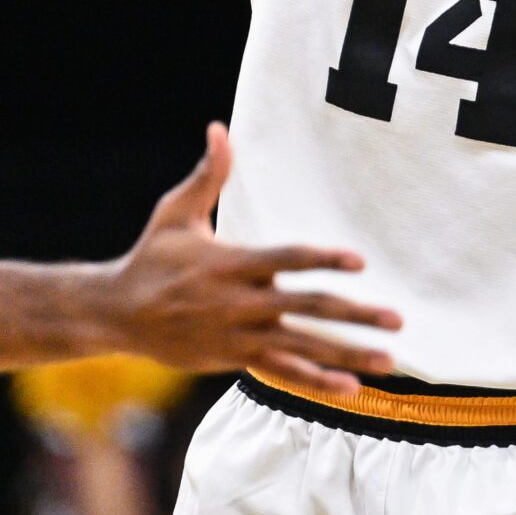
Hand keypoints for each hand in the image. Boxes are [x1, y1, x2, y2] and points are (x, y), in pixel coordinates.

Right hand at [95, 123, 401, 393]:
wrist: (117, 314)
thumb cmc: (152, 256)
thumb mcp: (176, 212)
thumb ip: (209, 175)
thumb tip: (219, 127)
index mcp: (231, 263)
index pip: (285, 260)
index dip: (322, 260)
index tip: (359, 262)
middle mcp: (239, 303)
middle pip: (306, 308)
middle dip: (355, 314)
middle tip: (398, 318)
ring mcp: (239, 336)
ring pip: (303, 347)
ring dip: (348, 353)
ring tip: (390, 358)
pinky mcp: (235, 360)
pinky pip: (283, 373)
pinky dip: (317, 381)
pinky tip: (350, 387)